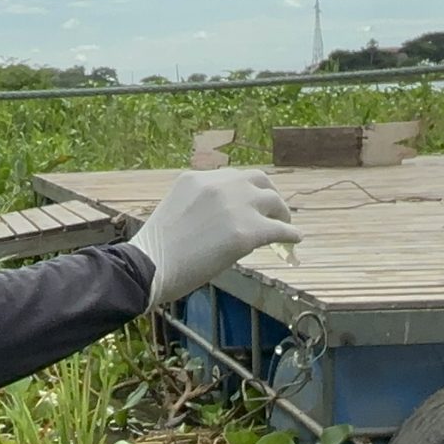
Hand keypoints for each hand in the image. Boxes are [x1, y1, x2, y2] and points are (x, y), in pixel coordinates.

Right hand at [125, 167, 301, 307]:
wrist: (150, 266)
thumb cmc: (154, 251)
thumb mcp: (175, 212)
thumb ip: (199, 207)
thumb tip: (224, 223)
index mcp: (196, 178)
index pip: (232, 177)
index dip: (246, 191)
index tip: (252, 202)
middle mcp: (217, 185)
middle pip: (258, 180)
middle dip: (269, 194)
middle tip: (274, 210)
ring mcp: (234, 206)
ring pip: (273, 201)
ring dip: (282, 213)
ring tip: (286, 225)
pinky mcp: (245, 232)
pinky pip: (279, 229)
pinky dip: (290, 234)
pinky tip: (293, 240)